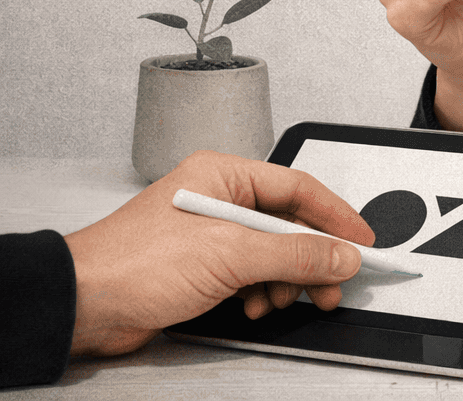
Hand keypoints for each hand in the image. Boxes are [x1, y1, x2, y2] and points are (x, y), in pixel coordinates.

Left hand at [63, 150, 374, 356]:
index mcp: (224, 175)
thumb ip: (294, 253)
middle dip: (311, 258)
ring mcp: (211, 234)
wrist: (83, 305)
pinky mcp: (202, 266)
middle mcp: (219, 199)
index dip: (336, 216)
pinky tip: (255, 305)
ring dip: (284, 280)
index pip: (299, 188)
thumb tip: (340, 254)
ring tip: (282, 299)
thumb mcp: (230, 253)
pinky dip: (262, 291)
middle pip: (289, 224)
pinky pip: (252, 274)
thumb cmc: (133, 263)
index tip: (361, 242)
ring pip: (272, 253)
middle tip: (333, 283)